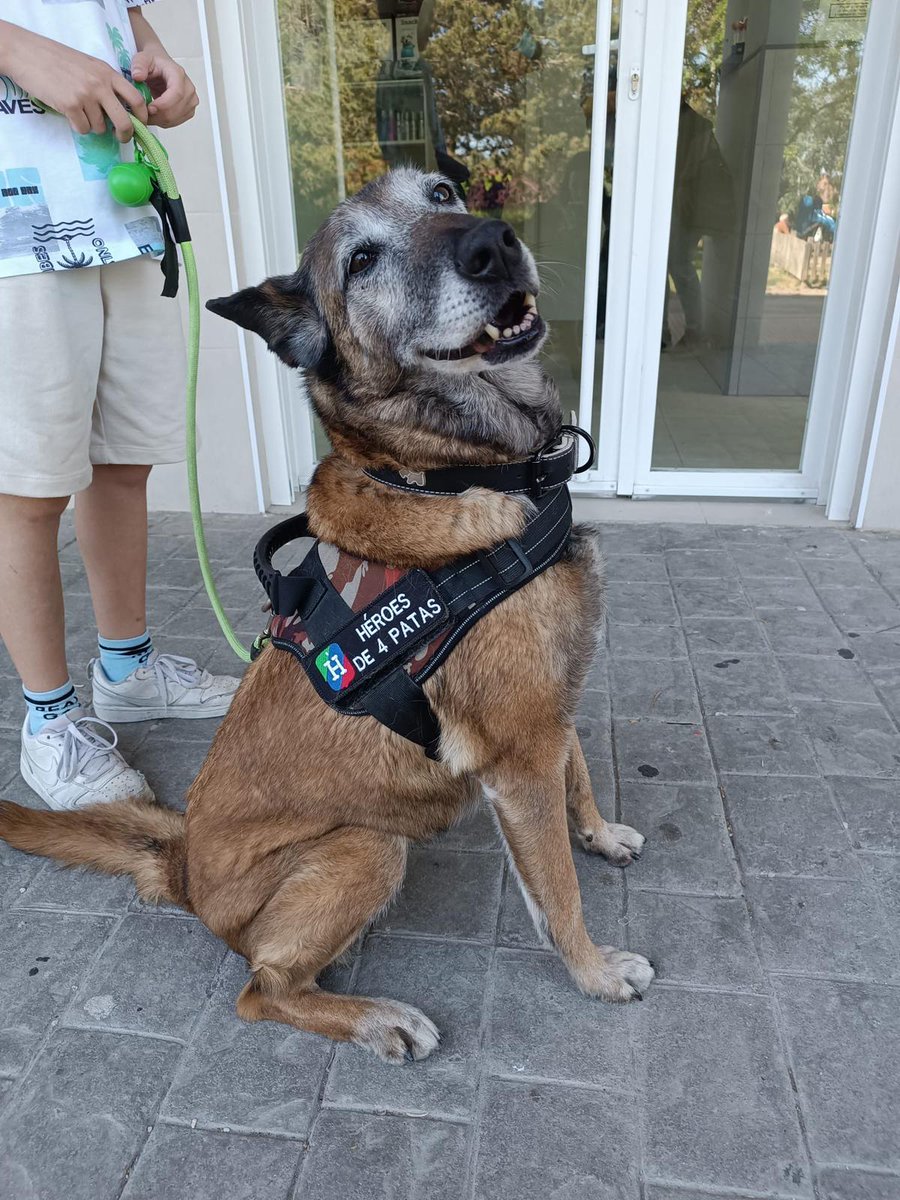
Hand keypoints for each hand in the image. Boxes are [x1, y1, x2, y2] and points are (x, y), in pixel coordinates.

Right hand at [0, 22, 147, 140]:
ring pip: (100, 127)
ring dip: (93, 126)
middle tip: (121, 137)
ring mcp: (85, 96)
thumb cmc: (58, 60)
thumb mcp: (89, 65)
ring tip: (80, 111)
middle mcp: (100, 84)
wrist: (29, 53)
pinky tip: (70, 113)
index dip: (142, 117)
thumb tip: (123, 109)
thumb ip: (106, 83)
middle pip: (125, 121)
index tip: (141, 125)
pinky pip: (83, 129)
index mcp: (108, 73)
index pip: (136, 98)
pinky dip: (78, 126)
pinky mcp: (70, 105)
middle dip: (125, 134)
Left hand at [131, 48, 198, 127]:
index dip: (163, 105)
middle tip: (143, 112)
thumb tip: (137, 76)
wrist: (161, 67)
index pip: (177, 94)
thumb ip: (138, 65)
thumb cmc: (153, 63)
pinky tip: (155, 114)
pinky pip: (176, 122)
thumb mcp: (142, 58)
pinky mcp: (189, 110)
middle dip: (158, 115)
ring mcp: (191, 101)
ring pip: (175, 119)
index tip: (149, 108)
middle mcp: (189, 89)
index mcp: (178, 74)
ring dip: (159, 120)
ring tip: (147, 112)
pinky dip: (163, 122)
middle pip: (176, 110)